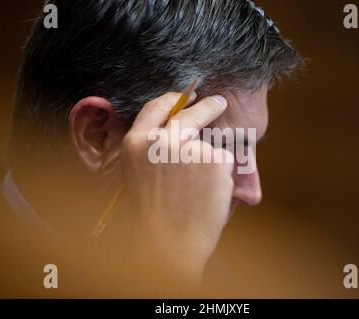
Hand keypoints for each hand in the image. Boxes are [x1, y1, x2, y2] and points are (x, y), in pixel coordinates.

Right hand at [120, 92, 233, 286]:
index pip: (157, 106)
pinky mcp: (214, 158)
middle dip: (207, 105)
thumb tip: (178, 128)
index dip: (173, 99)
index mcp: (136, 143)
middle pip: (190, 112)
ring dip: (209, 162)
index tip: (186, 95)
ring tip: (197, 192)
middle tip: (218, 101)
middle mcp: (161, 139)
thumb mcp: (139, 175)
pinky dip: (221, 177)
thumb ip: (152, 149)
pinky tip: (208, 196)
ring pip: (209, 144)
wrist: (168, 246)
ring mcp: (189, 147)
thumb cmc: (153, 217)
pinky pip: (223, 161)